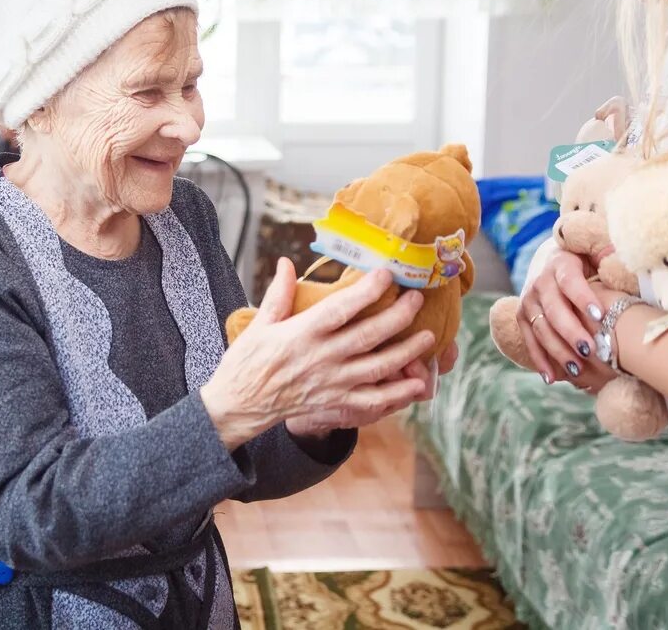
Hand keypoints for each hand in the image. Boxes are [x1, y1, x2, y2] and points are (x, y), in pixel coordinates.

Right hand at [201, 260, 434, 448]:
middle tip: (417, 299)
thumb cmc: (248, 361)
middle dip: (397, 316)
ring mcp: (332, 383)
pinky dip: (398, 394)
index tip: (386, 274)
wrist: (241, 405)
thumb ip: (279, 294)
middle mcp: (321, 358)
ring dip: (406, 352)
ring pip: (378, 366)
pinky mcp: (336, 403)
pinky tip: (418, 383)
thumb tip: (287, 262)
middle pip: (368, 335)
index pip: (341, 308)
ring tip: (427, 336)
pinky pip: (373, 400)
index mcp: (302, 334)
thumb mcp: (259, 324)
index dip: (367, 291)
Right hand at [516, 249, 616, 392]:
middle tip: (590, 351)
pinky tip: (552, 379)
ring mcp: (528, 300)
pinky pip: (529, 340)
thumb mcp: (599, 253)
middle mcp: (540, 281)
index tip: (600, 316)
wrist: (554, 261)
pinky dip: (539, 360)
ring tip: (577, 370)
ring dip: (558, 351)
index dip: (583, 298)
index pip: (570, 281)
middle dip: (571, 332)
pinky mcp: (523, 316)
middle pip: (554, 309)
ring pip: (541, 328)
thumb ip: (611, 258)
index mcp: (561, 263)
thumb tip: (631, 267)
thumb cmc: (588, 261)